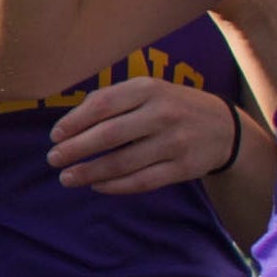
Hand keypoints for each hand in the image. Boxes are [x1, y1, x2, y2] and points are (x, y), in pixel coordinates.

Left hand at [49, 75, 243, 195]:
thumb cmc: (170, 106)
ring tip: (67, 178)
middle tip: (53, 159)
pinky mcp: (183, 168)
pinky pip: (142, 181)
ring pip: (123, 163)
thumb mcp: (147, 90)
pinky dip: (115, 186)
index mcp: (148, 89)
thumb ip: (110, 100)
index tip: (54, 136)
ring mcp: (174, 142)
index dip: (73, 122)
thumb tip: (68, 124)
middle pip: (109, 135)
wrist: (224, 127)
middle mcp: (162, 114)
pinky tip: (97, 186)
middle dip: (75, 150)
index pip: (102, 105)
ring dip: (89, 173)